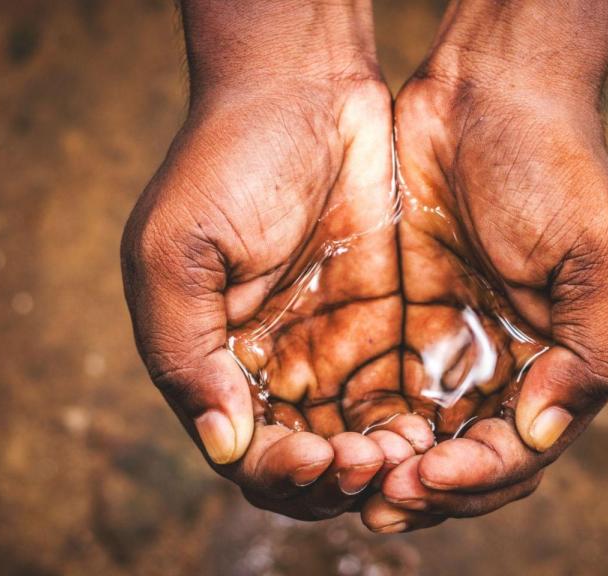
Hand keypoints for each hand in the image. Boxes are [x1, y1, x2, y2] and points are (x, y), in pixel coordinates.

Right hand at [121, 2, 432, 520]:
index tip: (316, 458)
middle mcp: (276, 365)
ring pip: (360, 440)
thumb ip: (185, 353)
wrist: (306, 85)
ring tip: (406, 452)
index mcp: (217, 360)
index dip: (280, 474)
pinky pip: (403, 393)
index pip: (247, 454)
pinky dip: (415, 423)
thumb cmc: (227, 159)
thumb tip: (223, 446)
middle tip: (369, 463)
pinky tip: (432, 424)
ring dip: (381, 464)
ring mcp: (334, 344)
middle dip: (337, 480)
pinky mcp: (387, 320)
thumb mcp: (175, 251)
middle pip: (308, 462)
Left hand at [363, 0, 607, 531]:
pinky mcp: (403, 319)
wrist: (487, 93)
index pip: (519, 453)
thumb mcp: (604, 259)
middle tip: (381, 500)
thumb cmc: (558, 170)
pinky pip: (379, 386)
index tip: (431, 476)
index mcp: (561, 367)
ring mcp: (452, 345)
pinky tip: (333, 433)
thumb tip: (537, 437)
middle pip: (465, 460)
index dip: (479, 478)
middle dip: (428, 489)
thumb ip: (590, 356)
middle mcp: (505, 369)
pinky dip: (362, 419)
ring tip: (352, 478)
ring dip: (388, 467)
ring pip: (419, 435)